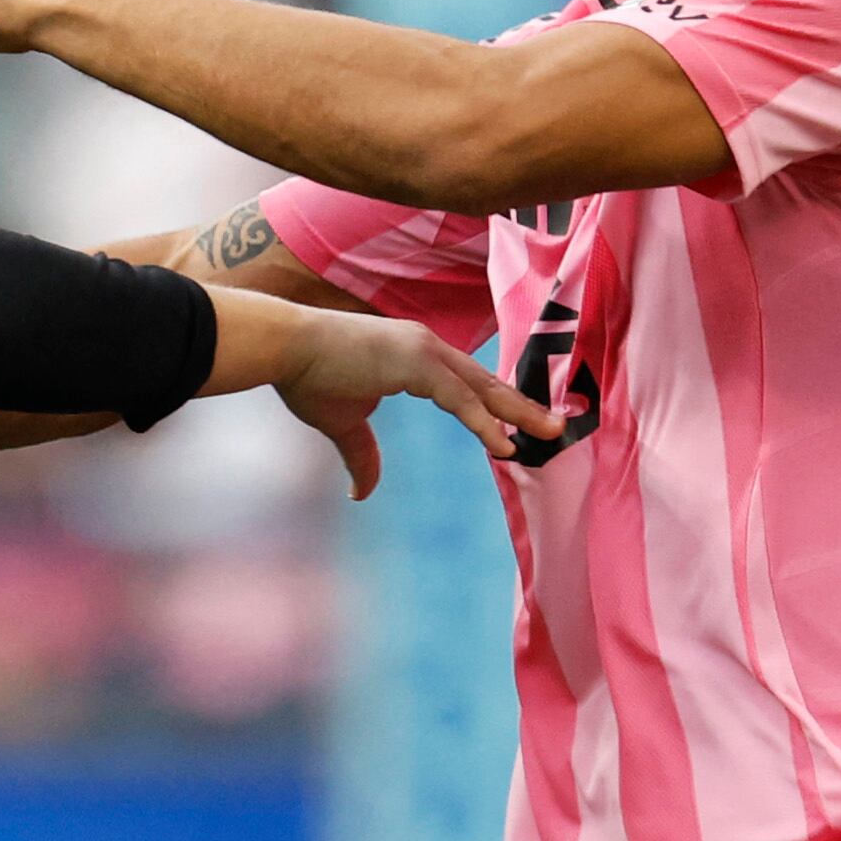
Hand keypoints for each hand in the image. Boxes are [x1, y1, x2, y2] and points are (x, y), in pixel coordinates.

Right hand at [237, 296, 555, 501]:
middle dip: (524, 406)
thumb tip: (363, 494)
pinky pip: (459, 398)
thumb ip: (363, 456)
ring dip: (519, 412)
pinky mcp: (414, 361)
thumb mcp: (343, 424)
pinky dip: (483, 422)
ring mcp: (423, 350)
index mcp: (416, 356)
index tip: (523, 426)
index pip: (468, 383)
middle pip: (486, 382)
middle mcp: (427, 347)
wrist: (283, 349)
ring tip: (549, 435)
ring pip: (483, 387)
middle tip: (558, 427)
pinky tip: (503, 445)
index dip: (496, 405)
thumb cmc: (308, 377)